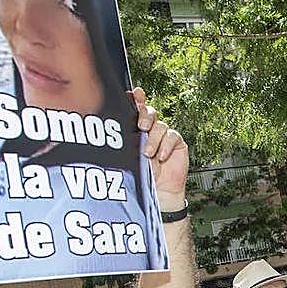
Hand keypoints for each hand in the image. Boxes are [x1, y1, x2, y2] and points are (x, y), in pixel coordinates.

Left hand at [133, 88, 187, 205]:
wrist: (158, 193)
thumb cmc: (140, 176)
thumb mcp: (128, 157)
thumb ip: (124, 140)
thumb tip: (109, 129)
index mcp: (135, 129)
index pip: (135, 109)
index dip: (135, 99)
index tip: (133, 94)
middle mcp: (150, 130)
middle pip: (149, 112)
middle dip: (145, 115)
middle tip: (141, 126)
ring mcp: (164, 136)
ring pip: (160, 126)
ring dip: (153, 139)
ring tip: (148, 154)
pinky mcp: (177, 143)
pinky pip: (172, 136)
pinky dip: (166, 145)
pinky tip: (161, 156)